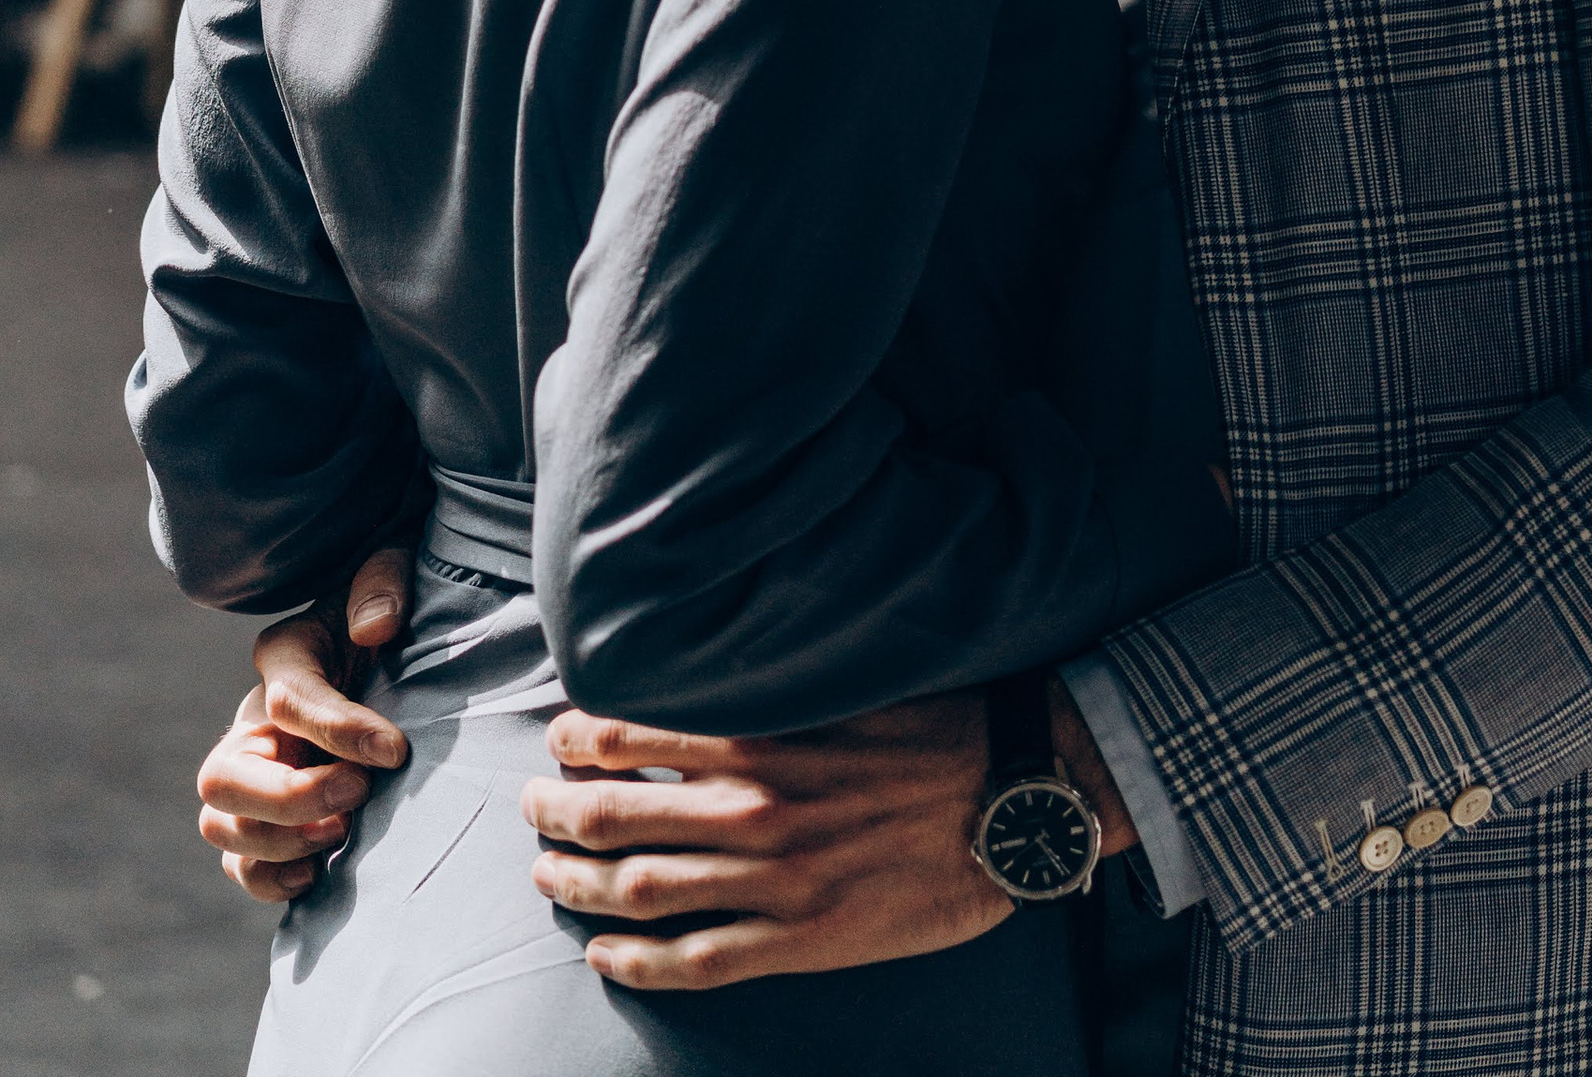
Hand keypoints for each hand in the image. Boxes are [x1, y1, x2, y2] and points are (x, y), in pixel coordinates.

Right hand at [195, 544, 414, 902]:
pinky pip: (238, 864)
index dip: (339, 730)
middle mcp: (254, 719)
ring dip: (279, 843)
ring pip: (220, 825)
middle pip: (223, 776)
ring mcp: (253, 772)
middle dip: (290, 798)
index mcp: (284, 655)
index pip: (287, 700)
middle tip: (360, 794)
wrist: (401, 644)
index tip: (396, 749)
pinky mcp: (268, 815)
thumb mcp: (393, 566)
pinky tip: (319, 872)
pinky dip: (268, 879)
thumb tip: (373, 629)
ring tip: (345, 831)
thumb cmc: (394, 603)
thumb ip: (382, 585)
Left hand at [523, 682, 1133, 993]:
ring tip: (550, 879)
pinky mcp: (801, 939)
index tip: (558, 741)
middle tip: (533, 811)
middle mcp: (754, 808)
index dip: (579, 742)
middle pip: (617, 818)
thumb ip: (772, 686)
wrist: (1012, 793)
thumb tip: (711, 673)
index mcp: (763, 737)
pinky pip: (695, 962)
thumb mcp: (847, 681)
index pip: (634, 737)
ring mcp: (773, 881)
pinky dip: (637, 963)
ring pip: (641, 891)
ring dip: (580, 887)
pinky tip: (607, 956)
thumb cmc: (937, 728)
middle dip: (558, 816)